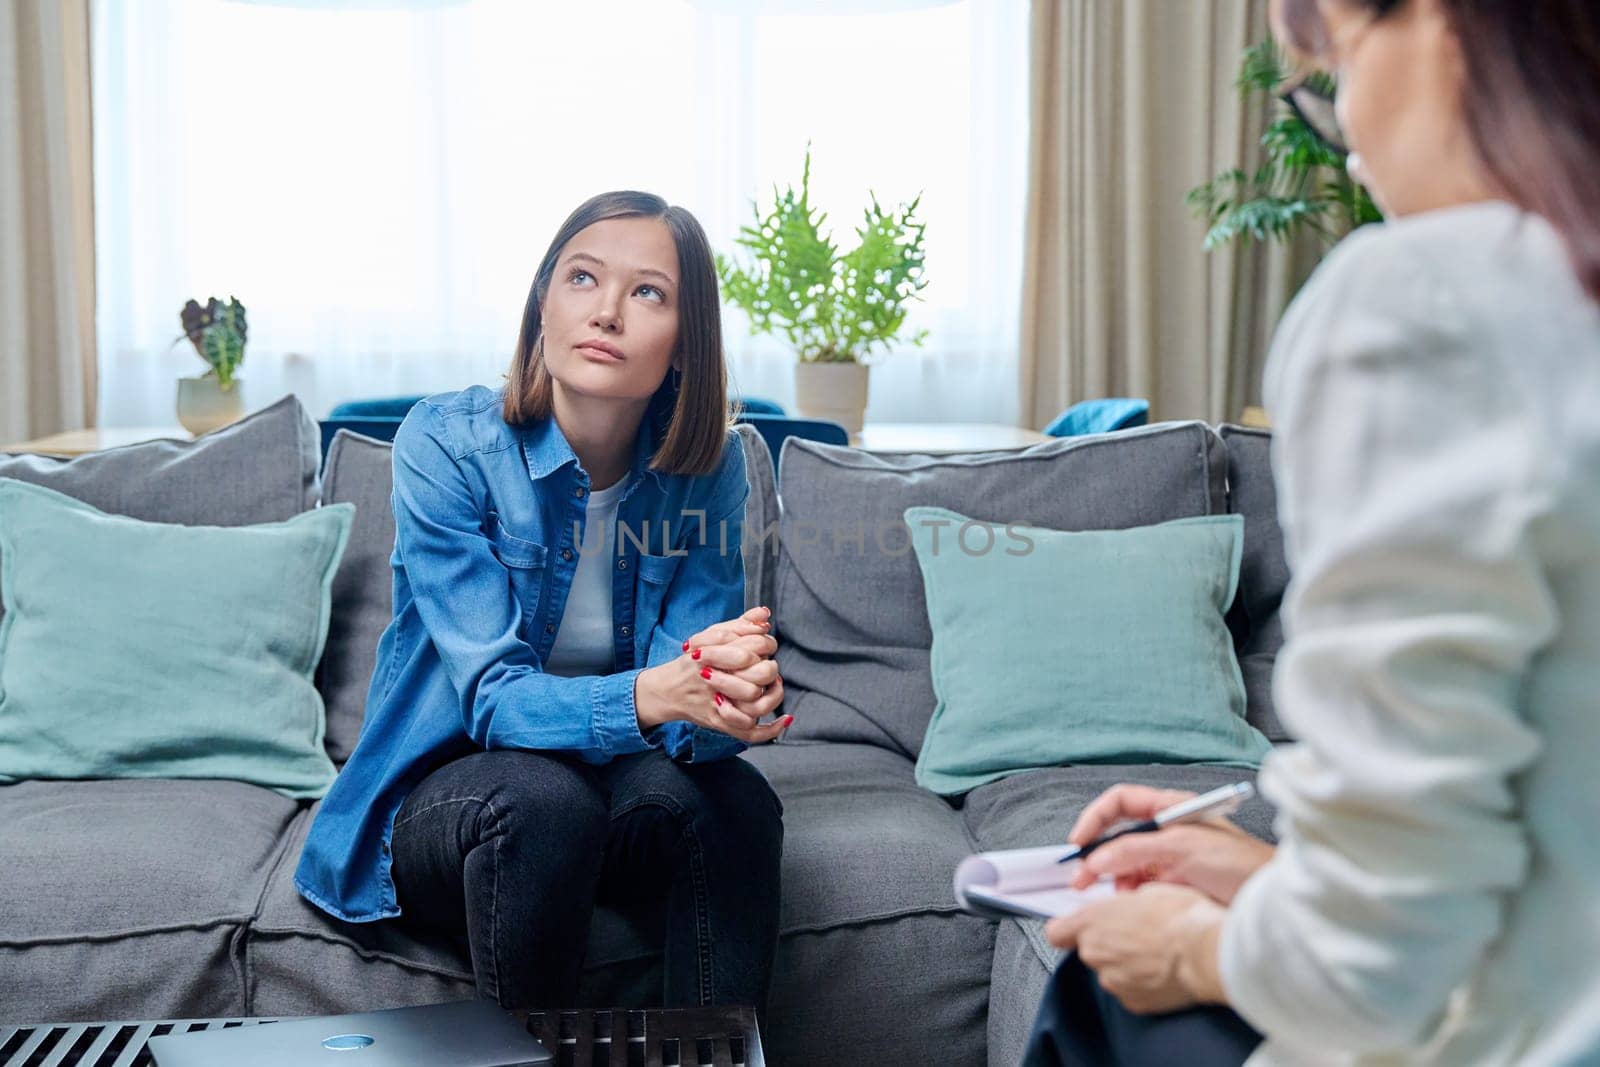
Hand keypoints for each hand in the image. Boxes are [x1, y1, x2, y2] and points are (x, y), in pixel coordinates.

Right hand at [636, 606, 789, 742]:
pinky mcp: (721, 723)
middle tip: (766, 666)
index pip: (756, 645)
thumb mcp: (711, 636)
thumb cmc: (692, 661)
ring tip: (774, 685)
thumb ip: (740, 624)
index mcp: (715, 653)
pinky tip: (787, 718)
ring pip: (757, 703)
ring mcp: (719, 704)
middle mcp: (717, 679)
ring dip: (773, 694)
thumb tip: (765, 614)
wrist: (667, 690)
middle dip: (768, 669)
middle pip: (760, 674)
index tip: (764, 644)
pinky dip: (771, 728)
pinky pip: (750, 733)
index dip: (766, 644)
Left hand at [1044, 884, 1228, 1013]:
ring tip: (1155, 953)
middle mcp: (1096, 954)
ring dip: (1125, 964)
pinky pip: (1130, 989)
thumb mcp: (1149, 891)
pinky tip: (1162, 970)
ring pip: (1111, 971)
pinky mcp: (1133, 1002)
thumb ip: (1124, 903)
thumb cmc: (1182, 916)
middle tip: (1136, 934)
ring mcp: (1113, 981)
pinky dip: (1141, 982)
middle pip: (1089, 951)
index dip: (1067, 930)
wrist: (1208, 952)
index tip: (1077, 928)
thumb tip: (1126, 906)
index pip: (1057, 933)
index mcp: (1093, 922)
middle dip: (1108, 944)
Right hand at [1067, 784, 1273, 903]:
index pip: (1120, 802)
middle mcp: (1168, 831)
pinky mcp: (1177, 886)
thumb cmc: (1241, 865)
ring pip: (1127, 865)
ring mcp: (1172, 859)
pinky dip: (1131, 896)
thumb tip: (1096, 859)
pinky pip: (1142, 887)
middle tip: (1081, 880)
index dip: (1096, 819)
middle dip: (1098, 857)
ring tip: (1117, 897)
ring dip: (1116, 880)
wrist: (1273, 903)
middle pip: (1119, 836)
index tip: (1079, 842)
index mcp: (1171, 808)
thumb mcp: (1183, 848)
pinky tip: (1133, 905)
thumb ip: (1135, 850)